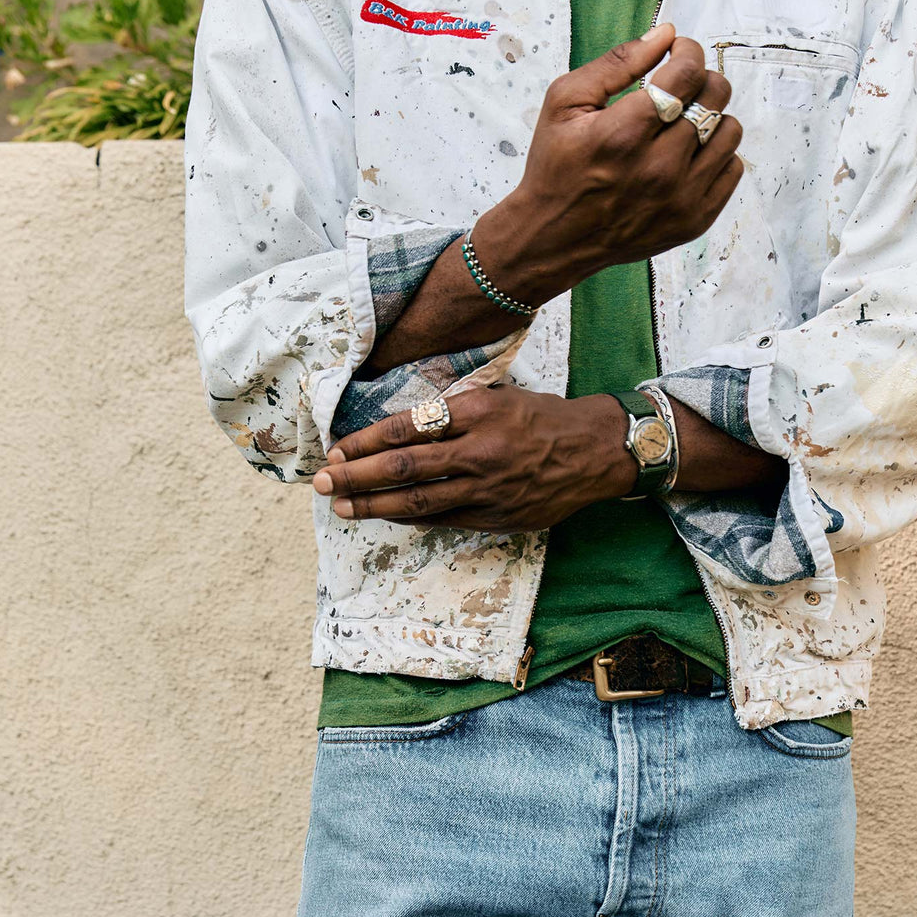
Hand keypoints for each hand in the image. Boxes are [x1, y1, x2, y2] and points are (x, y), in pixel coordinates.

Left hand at [312, 387, 635, 531]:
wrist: (593, 452)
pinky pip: (444, 519)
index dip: (366, 441)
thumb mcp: (497, 397)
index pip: (408, 427)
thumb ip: (453, 410)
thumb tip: (399, 425)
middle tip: (322, 482)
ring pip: (419, 500)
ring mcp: (488, 488)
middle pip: (404, 466)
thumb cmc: (540, 419)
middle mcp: (480, 451)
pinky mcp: (498, 516)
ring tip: (342, 506)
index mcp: (477, 412)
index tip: (338, 449)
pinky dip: (411, 517)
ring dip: (374, 505)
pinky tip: (386, 516)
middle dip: (356, 476)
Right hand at [473, 25, 743, 307]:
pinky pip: (732, 170)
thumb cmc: (556, 169)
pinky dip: (716, 155)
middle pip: (715, 96)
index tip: (676, 53)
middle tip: (679, 88)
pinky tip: (689, 156)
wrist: (554, 238)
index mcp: (624, 133)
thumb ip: (617, 63)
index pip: (688, 72)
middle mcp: (658, 168)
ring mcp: (680, 198)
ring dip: (711, 117)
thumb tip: (664, 34)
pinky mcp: (693, 221)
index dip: (687, 51)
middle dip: (700, 79)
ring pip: (730, 131)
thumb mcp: (565, 103)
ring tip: (683, 124)